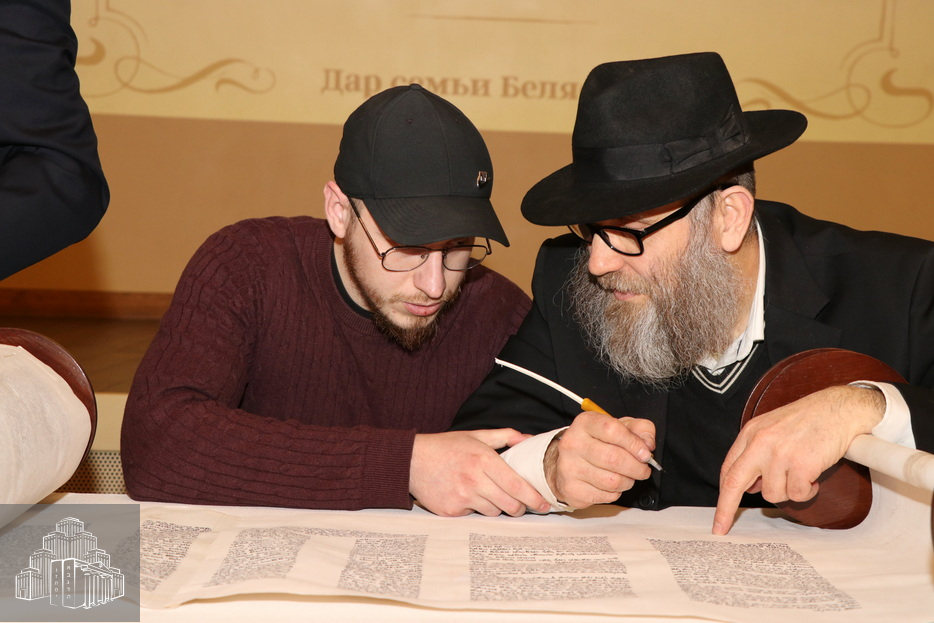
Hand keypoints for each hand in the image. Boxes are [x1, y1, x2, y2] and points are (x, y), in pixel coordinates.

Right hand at [410, 429, 549, 516]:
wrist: (411, 460)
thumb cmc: (446, 447)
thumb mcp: (475, 435)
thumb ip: (504, 436)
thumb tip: (528, 439)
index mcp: (484, 460)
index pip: (516, 485)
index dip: (534, 498)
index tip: (544, 504)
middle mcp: (474, 480)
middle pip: (510, 505)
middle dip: (519, 507)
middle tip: (520, 504)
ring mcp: (462, 497)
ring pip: (494, 512)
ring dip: (497, 507)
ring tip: (488, 495)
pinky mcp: (451, 511)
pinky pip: (473, 516)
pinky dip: (475, 509)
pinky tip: (468, 496)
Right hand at [544, 411, 655, 508]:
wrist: (567, 463)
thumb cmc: (597, 443)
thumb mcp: (619, 427)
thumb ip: (640, 429)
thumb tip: (648, 444)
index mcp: (585, 423)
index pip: (612, 430)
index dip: (634, 443)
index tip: (645, 453)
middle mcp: (573, 443)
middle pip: (614, 458)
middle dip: (637, 467)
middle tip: (643, 469)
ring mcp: (569, 467)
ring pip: (612, 481)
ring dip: (628, 481)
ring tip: (628, 476)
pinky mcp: (572, 489)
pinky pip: (606, 496)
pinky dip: (616, 492)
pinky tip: (611, 484)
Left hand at [713, 384, 884, 534]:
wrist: (838, 408)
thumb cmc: (808, 420)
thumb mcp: (772, 429)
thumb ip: (756, 453)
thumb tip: (749, 486)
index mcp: (750, 433)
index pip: (728, 469)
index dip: (722, 495)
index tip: (719, 515)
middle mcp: (761, 442)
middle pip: (734, 483)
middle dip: (726, 510)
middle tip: (721, 529)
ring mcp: (780, 453)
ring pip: (772, 494)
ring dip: (788, 490)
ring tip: (801, 473)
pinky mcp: (802, 464)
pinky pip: (797, 494)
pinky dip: (807, 490)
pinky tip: (813, 475)